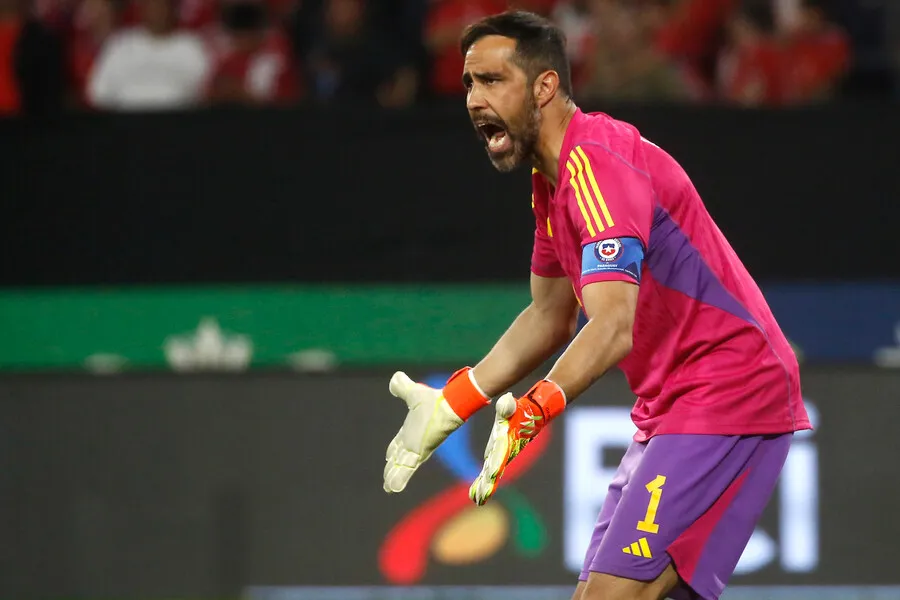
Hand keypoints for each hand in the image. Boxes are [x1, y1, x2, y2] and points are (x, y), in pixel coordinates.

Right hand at [384, 368, 488, 492]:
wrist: (449, 404)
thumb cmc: (434, 400)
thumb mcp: (413, 393)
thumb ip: (402, 387)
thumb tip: (395, 378)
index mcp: (410, 431)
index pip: (398, 444)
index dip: (392, 451)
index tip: (387, 458)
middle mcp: (413, 442)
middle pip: (399, 459)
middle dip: (392, 470)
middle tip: (387, 481)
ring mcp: (416, 449)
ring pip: (401, 467)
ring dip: (394, 477)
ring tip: (389, 488)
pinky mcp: (420, 453)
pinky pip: (406, 469)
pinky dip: (399, 479)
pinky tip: (392, 488)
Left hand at [469, 380, 565, 505]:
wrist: (528, 417)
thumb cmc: (519, 412)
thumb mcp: (512, 408)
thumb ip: (507, 406)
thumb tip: (508, 400)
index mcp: (505, 442)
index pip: (500, 455)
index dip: (495, 464)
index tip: (491, 475)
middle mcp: (503, 452)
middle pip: (494, 470)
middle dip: (488, 483)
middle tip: (480, 497)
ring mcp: (500, 456)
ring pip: (491, 474)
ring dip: (484, 487)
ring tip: (476, 500)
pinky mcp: (496, 457)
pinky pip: (487, 472)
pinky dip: (482, 483)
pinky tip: (474, 494)